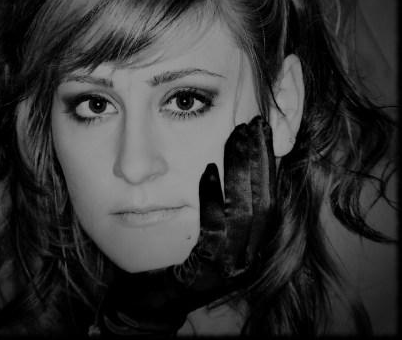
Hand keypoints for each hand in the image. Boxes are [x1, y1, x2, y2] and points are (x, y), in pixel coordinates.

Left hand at [95, 116, 274, 336]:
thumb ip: (224, 194)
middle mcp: (250, 255)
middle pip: (264, 200)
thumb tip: (233, 154)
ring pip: (245, 212)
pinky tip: (207, 170)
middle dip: (259, 159)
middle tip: (251, 125)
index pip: (270, 194)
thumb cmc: (177, 250)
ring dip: (240, 171)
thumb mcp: (207, 219)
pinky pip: (215, 230)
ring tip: (234, 138)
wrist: (152, 295)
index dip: (268, 160)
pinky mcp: (209, 272)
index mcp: (253, 242)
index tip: (260, 128)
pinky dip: (213, 198)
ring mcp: (232, 266)